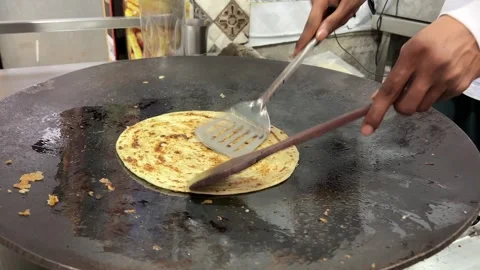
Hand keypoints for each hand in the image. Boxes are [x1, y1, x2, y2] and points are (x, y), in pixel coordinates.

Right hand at [294, 0, 365, 55]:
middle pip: (314, 23)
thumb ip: (333, 22)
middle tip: (342, 18)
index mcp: (319, 1)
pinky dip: (331, 19)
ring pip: (319, 22)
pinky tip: (340, 11)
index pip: (310, 24)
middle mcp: (314, 1)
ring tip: (344, 12)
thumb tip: (319, 37)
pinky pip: (322, 18)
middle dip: (325, 29)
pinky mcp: (320, 5)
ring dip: (331, 23)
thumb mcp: (347, 6)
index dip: (305, 39)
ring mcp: (316, 3)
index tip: (297, 53)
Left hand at [362, 15, 479, 135]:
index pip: (390, 89)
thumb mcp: (409, 49)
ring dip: (417, 101)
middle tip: (402, 96)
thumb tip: (377, 98)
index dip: (377, 111)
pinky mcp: (460, 87)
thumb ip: (395, 74)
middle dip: (400, 107)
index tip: (367, 129)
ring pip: (422, 107)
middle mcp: (431, 69)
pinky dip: (434, 96)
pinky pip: (439, 102)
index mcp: (413, 55)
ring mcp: (447, 79)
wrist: (471, 30)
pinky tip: (439, 80)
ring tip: (424, 83)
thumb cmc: (434, 39)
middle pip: (406, 106)